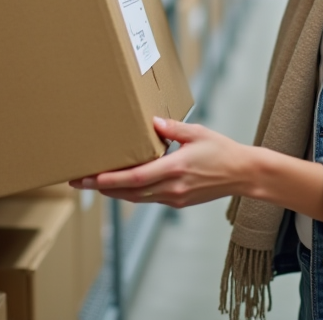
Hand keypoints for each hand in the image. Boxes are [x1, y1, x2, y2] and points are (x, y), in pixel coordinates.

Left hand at [69, 117, 252, 208]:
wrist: (243, 174)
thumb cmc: (222, 150)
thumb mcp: (198, 133)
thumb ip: (173, 128)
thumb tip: (151, 122)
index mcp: (176, 168)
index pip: (137, 178)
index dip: (112, 180)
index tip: (92, 177)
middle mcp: (173, 187)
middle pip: (130, 192)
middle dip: (102, 188)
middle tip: (79, 181)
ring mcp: (175, 197)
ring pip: (137, 198)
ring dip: (114, 192)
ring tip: (92, 184)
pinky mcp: (178, 201)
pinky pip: (148, 199)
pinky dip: (131, 193)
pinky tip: (119, 186)